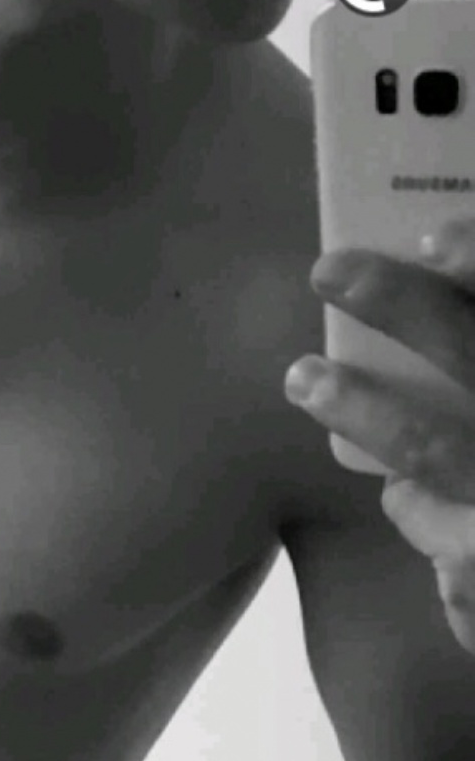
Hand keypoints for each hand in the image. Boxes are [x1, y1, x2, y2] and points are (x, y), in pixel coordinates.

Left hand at [285, 214, 474, 652]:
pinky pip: (434, 526)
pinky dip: (414, 508)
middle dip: (406, 305)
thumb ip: (471, 392)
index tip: (432, 234)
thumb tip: (438, 298)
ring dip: (363, 408)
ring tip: (304, 380)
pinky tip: (405, 500)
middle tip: (330, 271)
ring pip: (433, 445)